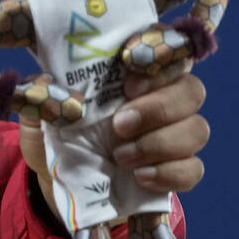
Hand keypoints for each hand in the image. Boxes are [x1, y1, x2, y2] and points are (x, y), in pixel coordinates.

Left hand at [15, 62, 207, 200]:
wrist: (57, 184)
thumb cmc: (55, 137)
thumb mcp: (40, 115)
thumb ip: (45, 97)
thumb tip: (44, 83)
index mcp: (131, 77)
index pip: (167, 54)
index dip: (159, 63)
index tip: (129, 82)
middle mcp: (161, 101)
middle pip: (192, 91)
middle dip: (159, 108)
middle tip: (120, 126)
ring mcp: (173, 137)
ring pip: (198, 129)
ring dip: (161, 143)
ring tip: (120, 157)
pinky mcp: (176, 171)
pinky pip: (194, 169)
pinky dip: (170, 174)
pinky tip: (140, 178)